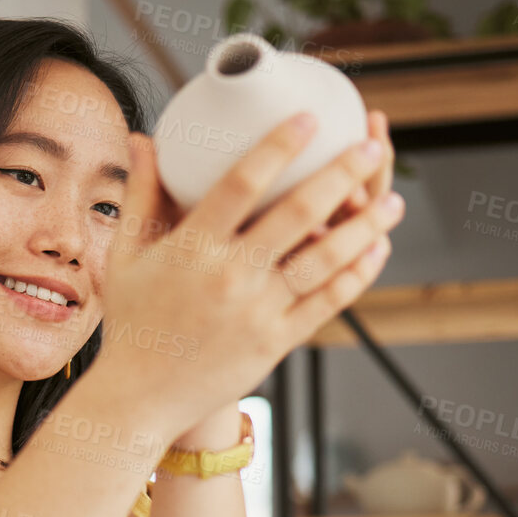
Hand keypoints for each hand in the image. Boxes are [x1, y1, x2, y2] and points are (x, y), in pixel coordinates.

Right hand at [94, 113, 402, 444]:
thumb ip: (141, 194)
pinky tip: (375, 251)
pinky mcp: (275, 342)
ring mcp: (257, 311)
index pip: (242, 183)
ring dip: (365, 226)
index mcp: (192, 247)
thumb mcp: (125, 255)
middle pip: (298, 213)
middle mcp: (230, 275)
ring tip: (391, 201)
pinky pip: (326, 302)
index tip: (308, 119)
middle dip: (342, 175)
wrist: (140, 397)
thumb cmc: (133, 323)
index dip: (279, 146)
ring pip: (325, 259)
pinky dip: (356, 274)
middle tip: (371, 148)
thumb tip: (146, 138)